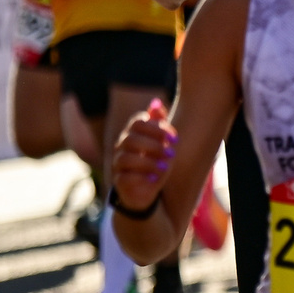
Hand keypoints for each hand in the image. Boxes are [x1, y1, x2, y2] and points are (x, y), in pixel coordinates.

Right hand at [110, 98, 177, 217]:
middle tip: (172, 153)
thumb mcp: (163, 143)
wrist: (148, 190)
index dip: (156, 128)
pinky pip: (124, 177)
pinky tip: (155, 179)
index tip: (175, 138)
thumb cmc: (157, 162)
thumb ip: (159, 123)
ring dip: (149, 162)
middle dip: (154, 145)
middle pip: (130, 138)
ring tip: (164, 168)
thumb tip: (156, 102)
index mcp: (133, 134)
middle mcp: (122, 147)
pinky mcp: (120, 182)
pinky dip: (141, 177)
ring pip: (125, 158)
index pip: (137, 122)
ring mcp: (118, 164)